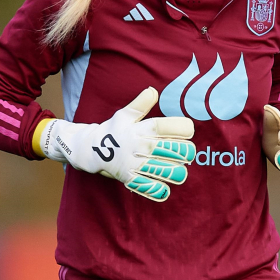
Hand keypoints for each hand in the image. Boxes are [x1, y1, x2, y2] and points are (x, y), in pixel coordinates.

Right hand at [36, 87, 195, 201]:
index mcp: (144, 129)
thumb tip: (153, 90)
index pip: (176, 127)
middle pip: (180, 151)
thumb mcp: (125, 114)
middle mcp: (143, 147)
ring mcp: (138, 165)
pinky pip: (156, 188)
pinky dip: (163, 188)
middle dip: (188, 151)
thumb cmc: (113, 130)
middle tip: (184, 151)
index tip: (186, 131)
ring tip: (177, 167)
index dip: (186, 129)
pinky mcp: (132, 180)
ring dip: (179, 171)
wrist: (91, 150)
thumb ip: (141, 103)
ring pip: (173, 172)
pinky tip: (164, 183)